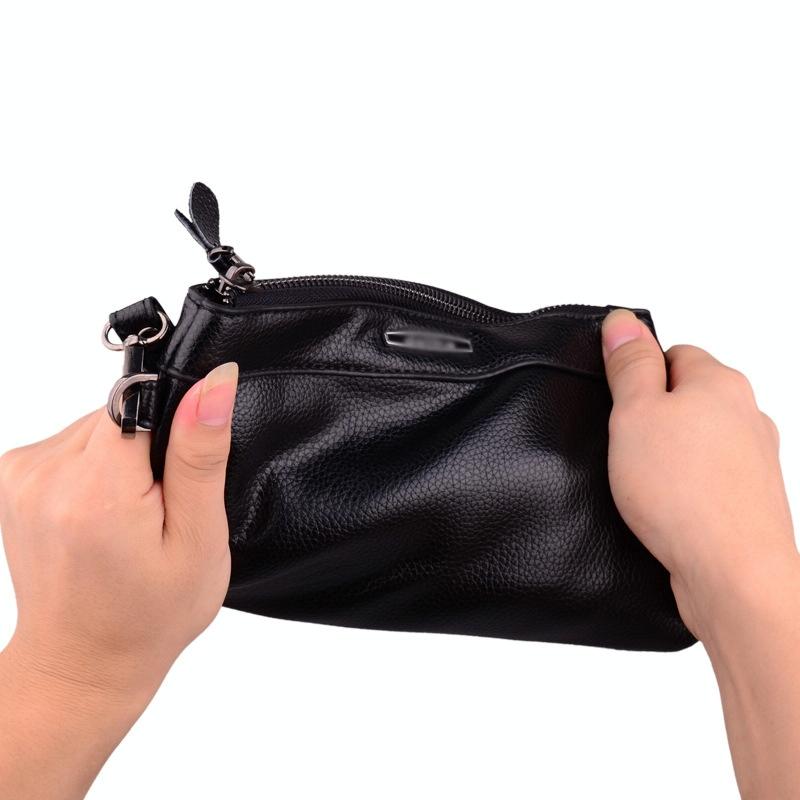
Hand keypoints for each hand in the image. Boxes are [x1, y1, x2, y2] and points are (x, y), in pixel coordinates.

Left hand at [0, 362, 238, 799]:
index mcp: (97, 493)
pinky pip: (76, 440)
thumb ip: (201, 456)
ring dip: (124, 456)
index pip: (141, 399)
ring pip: (100, 424)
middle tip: (159, 506)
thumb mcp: (198, 541)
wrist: (83, 661)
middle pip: (121, 412)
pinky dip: (99, 465)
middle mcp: (47, 477)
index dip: (173, 425)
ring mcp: (22, 476)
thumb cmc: (150, 615)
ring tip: (131, 513)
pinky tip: (105, 510)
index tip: (177, 472)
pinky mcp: (14, 475)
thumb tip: (212, 383)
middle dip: (151, 447)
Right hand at [602, 310, 798, 797]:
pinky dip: (683, 486)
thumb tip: (624, 320)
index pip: (671, 353)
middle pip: (685, 397)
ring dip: (668, 454)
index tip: (616, 400)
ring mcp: (753, 458)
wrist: (733, 573)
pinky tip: (664, 506)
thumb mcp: (635, 414)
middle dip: (651, 416)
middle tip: (624, 443)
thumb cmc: (685, 495)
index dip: (636, 375)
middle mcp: (746, 414)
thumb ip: (629, 364)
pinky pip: (706, 477)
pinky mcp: (749, 497)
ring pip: (695, 440)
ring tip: (643, 481)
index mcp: (720, 382)